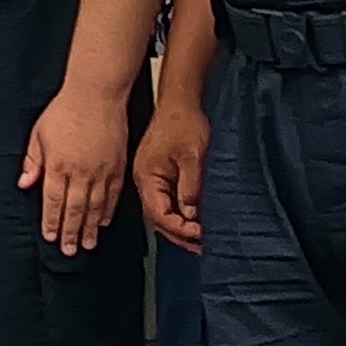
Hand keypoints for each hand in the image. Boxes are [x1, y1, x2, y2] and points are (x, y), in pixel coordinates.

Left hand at [18, 82, 131, 255]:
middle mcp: (80, 172)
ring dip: (91, 228)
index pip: (52, 202)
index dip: (51, 222)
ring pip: (96, 207)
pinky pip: (113, 195)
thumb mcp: (39, 134)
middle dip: (71, 233)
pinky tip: (105, 221)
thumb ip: (32, 161)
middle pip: (75, 210)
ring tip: (88, 244)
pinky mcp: (118, 166)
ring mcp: (101, 171)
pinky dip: (109, 210)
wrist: (96, 94)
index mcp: (57, 165)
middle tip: (70, 251)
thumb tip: (24, 184)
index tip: (50, 237)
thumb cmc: (65, 110)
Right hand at [134, 87, 208, 250]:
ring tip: (199, 240)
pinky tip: (194, 219)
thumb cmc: (183, 121)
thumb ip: (190, 187)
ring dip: (180, 227)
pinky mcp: (160, 174)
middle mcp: (145, 180)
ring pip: (163, 211)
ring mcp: (151, 178)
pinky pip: (167, 200)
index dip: (180, 228)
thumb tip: (191, 213)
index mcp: (147, 177)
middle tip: (200, 246)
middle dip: (179, 235)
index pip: (159, 214)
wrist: (180, 99)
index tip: (199, 234)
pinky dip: (180, 213)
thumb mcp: (192, 156)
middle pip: (158, 218)